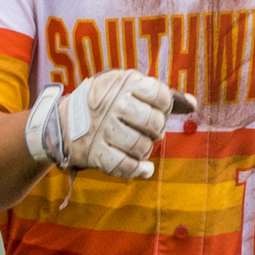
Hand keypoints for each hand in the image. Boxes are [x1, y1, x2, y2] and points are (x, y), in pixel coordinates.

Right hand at [27, 70, 196, 179]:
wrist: (61, 122)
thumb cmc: (104, 103)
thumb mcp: (128, 87)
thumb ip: (161, 94)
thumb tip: (193, 104)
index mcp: (124, 83)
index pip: (161, 96)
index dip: (165, 107)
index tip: (156, 110)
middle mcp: (113, 104)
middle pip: (154, 123)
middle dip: (157, 131)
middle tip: (149, 132)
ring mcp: (103, 130)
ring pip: (142, 147)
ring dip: (146, 150)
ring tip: (139, 145)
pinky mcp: (95, 152)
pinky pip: (125, 167)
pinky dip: (139, 171)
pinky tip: (144, 168)